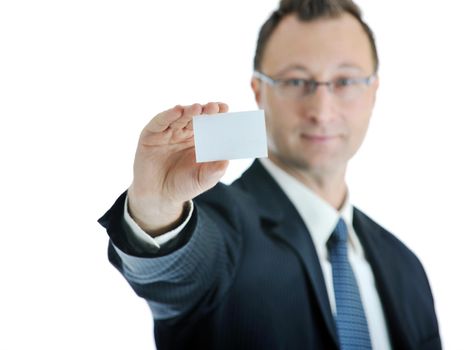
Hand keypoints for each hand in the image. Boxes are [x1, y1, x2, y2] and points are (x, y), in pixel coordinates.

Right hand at [127, 102, 228, 235]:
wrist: (158, 197)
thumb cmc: (183, 185)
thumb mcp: (203, 180)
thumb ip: (215, 171)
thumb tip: (227, 160)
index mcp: (198, 139)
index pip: (209, 122)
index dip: (217, 114)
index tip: (225, 108)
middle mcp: (183, 132)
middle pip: (195, 116)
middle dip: (204, 111)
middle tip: (214, 107)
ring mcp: (167, 133)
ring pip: (179, 117)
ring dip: (188, 111)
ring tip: (197, 108)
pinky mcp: (150, 135)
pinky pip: (159, 122)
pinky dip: (168, 115)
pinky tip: (177, 110)